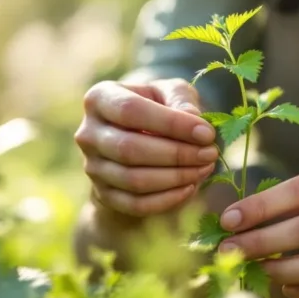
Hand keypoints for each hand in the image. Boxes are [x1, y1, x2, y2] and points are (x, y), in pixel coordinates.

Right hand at [74, 78, 217, 216]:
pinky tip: (190, 187)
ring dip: (175, 177)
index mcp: (100, 98)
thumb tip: (195, 122)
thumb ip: (182, 100)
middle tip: (210, 154)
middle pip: (130, 149)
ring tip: (205, 169)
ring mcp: (92, 167)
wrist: (139, 141)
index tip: (206, 133)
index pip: (131, 111)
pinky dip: (166, 199)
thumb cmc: (159, 109)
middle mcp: (88, 133)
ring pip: (133, 180)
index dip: (171, 124)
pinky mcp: (103, 194)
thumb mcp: (170, 93)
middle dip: (177, 154)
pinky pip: (135, 204)